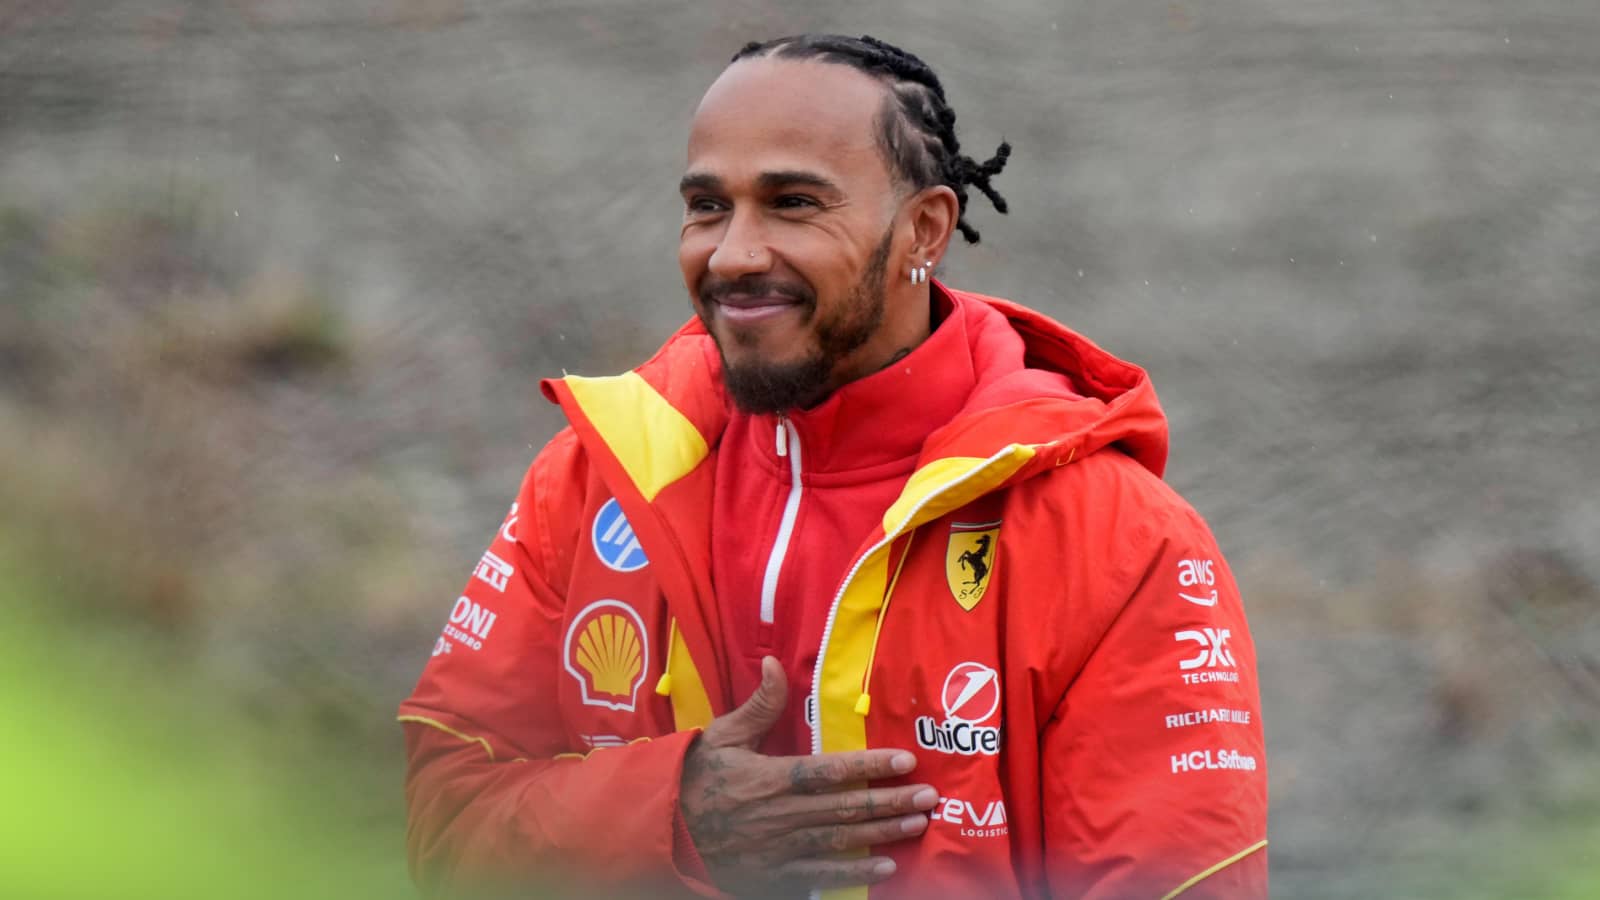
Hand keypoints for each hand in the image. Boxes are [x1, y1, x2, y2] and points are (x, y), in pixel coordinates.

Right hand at [679, 657, 935, 894]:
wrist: (660, 830)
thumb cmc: (692, 777)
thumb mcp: (721, 735)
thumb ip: (757, 705)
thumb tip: (773, 663)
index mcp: (768, 777)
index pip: (829, 770)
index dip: (869, 767)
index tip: (905, 762)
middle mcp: (777, 815)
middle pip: (843, 807)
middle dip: (889, 801)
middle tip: (928, 796)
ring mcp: (776, 849)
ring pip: (838, 841)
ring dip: (880, 834)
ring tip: (916, 825)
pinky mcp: (771, 875)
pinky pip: (818, 875)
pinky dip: (852, 874)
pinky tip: (883, 869)